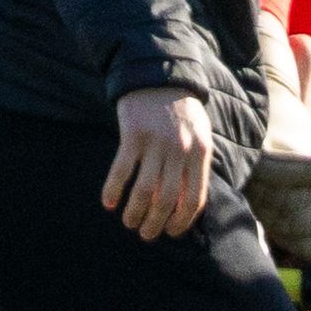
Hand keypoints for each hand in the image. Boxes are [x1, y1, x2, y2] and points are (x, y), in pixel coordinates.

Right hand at [103, 85, 215, 240]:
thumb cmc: (183, 113)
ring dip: (135, 212)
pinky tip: (109, 203)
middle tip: (146, 233)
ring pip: (144, 190)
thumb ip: (197, 166)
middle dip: (156, 223)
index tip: (171, 232)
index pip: (195, 198)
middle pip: (167, 199)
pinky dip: (114, 189)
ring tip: (129, 222)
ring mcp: (155, 142)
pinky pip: (121, 170)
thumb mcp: (201, 136)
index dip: (183, 221)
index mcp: (200, 153)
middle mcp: (179, 150)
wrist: (161, 76)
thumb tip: (190, 205)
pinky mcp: (132, 134)